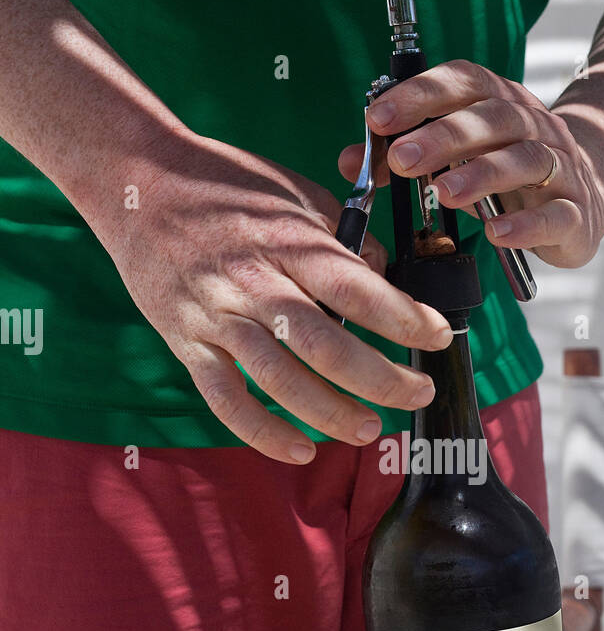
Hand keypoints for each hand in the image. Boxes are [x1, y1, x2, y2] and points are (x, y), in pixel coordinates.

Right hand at [92, 128, 452, 462]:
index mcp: (289, 241)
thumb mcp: (295, 193)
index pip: (358, 289)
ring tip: (369, 430)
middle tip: (417, 394)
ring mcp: (218, 315)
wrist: (137, 181)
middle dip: (382, 379)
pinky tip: (300, 449)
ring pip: (280, 379)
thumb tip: (385, 276)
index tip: (438, 335)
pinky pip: (225, 398)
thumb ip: (342, 238)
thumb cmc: (226, 184)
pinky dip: (263, 432)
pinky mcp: (186, 341)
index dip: (404, 318)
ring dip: (330, 412)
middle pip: (327, 345)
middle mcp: (254, 282)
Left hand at [338, 59, 603, 269]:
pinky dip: (527, 223)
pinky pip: (555, 215)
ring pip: (525, 161)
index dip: (421, 95)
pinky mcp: (575, 213)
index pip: (463, 83)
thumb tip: (347, 161)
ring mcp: (559, 168)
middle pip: (493, 120)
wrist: (587, 194)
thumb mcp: (457, 157)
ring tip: (444, 194)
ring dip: (483, 175)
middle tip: (403, 159)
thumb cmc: (507, 171)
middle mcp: (534, 126)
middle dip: (445, 137)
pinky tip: (498, 233)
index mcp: (500, 102)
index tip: (378, 117)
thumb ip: (403, 157)